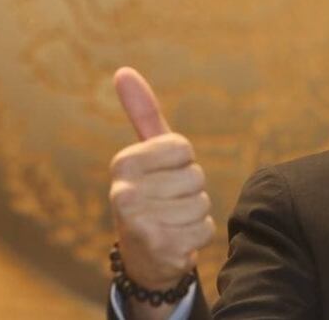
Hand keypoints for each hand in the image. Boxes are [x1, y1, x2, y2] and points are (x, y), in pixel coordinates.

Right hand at [109, 68, 214, 294]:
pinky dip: (198, 236)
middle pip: (195, 177)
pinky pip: (205, 229)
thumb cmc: (151, 193)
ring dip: (195, 214)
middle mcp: (124, 192)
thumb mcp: (147, 153)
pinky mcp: (160, 248)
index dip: (182, 163)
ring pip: (201, 203)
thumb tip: (123, 70)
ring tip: (172, 221)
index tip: (164, 175)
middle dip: (190, 190)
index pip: (182, 148)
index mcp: (123, 164)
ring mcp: (140, 223)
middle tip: (167, 203)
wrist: (143, 256)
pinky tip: (177, 240)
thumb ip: (142, 113)